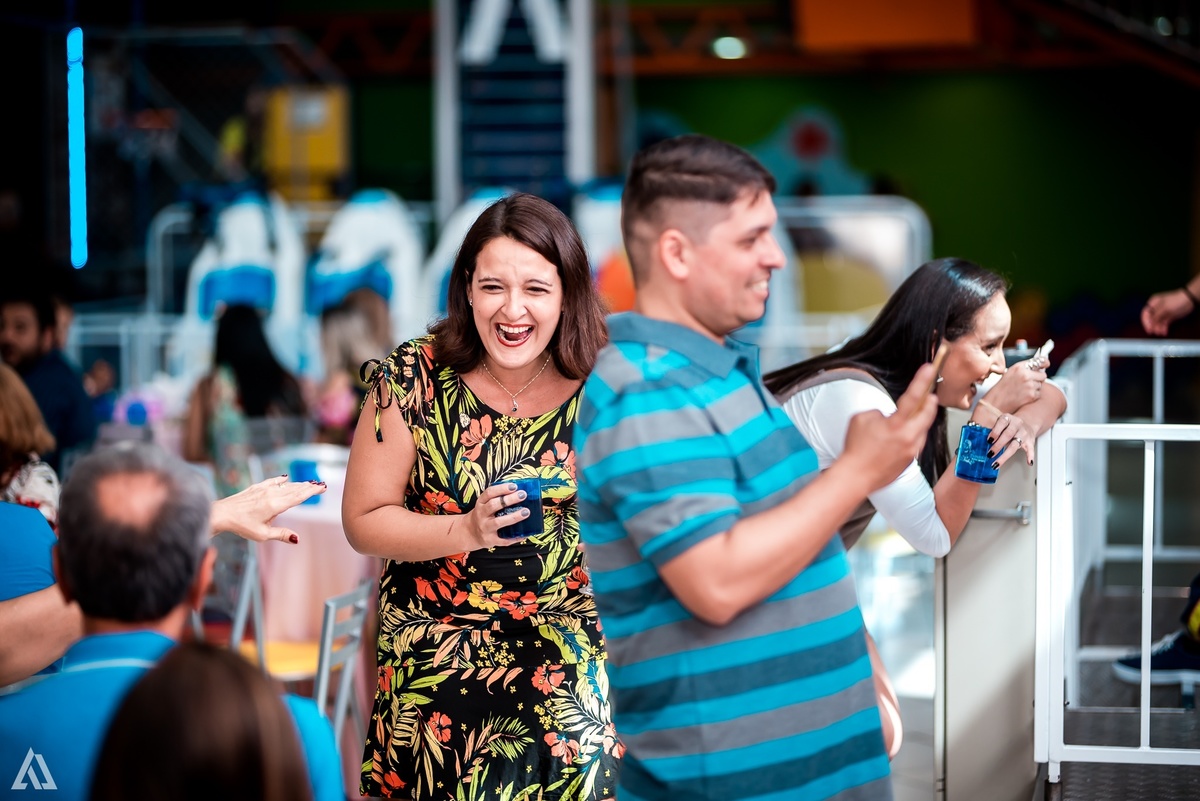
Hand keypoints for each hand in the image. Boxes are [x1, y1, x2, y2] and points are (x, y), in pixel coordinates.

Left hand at [210, 475, 325, 543]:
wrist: (221, 514)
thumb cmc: (241, 526)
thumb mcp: (263, 535)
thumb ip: (282, 535)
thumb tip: (298, 539)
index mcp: (276, 505)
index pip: (298, 497)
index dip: (311, 492)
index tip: (322, 488)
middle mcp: (271, 495)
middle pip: (294, 489)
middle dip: (308, 487)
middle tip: (321, 485)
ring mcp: (263, 490)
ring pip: (284, 485)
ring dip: (297, 484)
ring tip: (308, 483)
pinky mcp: (255, 488)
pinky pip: (272, 482)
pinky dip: (280, 480)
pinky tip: (285, 478)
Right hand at [457, 483, 533, 547]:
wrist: (470, 533)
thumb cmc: (482, 515)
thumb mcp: (484, 504)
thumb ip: (497, 498)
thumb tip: (518, 491)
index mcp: (480, 503)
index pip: (489, 493)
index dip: (502, 488)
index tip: (514, 486)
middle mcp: (481, 515)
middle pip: (494, 505)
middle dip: (509, 499)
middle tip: (522, 495)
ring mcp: (485, 528)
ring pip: (499, 522)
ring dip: (513, 516)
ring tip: (526, 512)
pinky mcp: (490, 540)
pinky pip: (504, 540)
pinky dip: (515, 537)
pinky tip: (524, 534)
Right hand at [841, 363, 938, 493]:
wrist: (856, 476)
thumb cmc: (856, 448)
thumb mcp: (861, 419)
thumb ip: (879, 412)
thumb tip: (887, 415)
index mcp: (896, 425)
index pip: (913, 397)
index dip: (922, 380)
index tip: (930, 368)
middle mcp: (908, 437)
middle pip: (928, 413)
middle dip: (930, 402)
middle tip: (929, 393)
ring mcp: (911, 450)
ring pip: (922, 429)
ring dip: (918, 421)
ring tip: (904, 419)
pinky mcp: (910, 461)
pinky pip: (915, 443)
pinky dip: (910, 436)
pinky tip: (896, 438)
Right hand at [983, 357, 1047, 412]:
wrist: (995, 403)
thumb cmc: (1001, 389)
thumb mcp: (1010, 374)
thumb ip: (1024, 370)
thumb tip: (1040, 369)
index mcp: (1019, 367)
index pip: (1038, 361)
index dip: (1044, 362)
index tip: (1046, 364)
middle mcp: (1025, 374)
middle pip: (1042, 375)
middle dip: (1038, 379)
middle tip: (1028, 383)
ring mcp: (1029, 385)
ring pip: (1041, 385)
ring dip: (1034, 388)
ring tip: (1022, 391)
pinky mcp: (1031, 395)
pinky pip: (1038, 394)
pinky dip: (1033, 396)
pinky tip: (1022, 396)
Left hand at [984, 411, 1034, 466]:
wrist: (1027, 424)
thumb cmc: (1009, 426)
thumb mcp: (1001, 423)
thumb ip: (993, 430)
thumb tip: (980, 443)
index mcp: (1008, 418)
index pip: (1002, 423)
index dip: (995, 432)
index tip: (988, 441)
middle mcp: (1017, 425)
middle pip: (1008, 435)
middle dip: (998, 445)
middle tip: (989, 454)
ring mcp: (1024, 433)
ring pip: (1015, 445)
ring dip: (1005, 455)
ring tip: (996, 463)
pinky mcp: (1030, 441)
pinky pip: (1031, 449)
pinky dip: (1030, 456)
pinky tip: (1029, 462)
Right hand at [1142, 288, 1193, 335]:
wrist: (1189, 300)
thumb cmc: (1175, 301)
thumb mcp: (1164, 308)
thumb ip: (1156, 316)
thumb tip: (1150, 323)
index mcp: (1153, 303)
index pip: (1145, 313)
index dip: (1146, 322)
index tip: (1148, 329)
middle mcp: (1157, 308)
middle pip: (1151, 319)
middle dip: (1152, 326)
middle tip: (1154, 333)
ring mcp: (1163, 313)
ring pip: (1158, 322)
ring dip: (1158, 328)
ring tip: (1161, 333)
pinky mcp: (1169, 317)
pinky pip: (1164, 323)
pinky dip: (1164, 328)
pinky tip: (1165, 332)